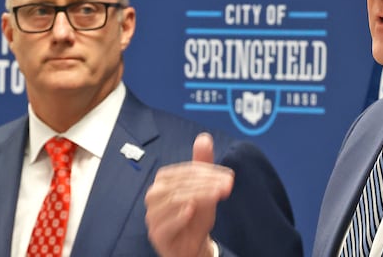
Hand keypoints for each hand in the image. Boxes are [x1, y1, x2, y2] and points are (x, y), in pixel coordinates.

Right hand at [145, 133, 233, 256]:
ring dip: (197, 197)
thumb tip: (204, 138)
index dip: (207, 172)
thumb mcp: (203, 188)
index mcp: (164, 180)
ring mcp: (153, 216)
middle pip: (179, 184)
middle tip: (227, 185)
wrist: (192, 244)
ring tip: (216, 196)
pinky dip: (177, 217)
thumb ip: (202, 163)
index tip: (228, 176)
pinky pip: (164, 225)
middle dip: (205, 184)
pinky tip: (191, 211)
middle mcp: (154, 196)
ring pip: (172, 202)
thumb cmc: (196, 214)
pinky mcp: (156, 234)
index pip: (185, 171)